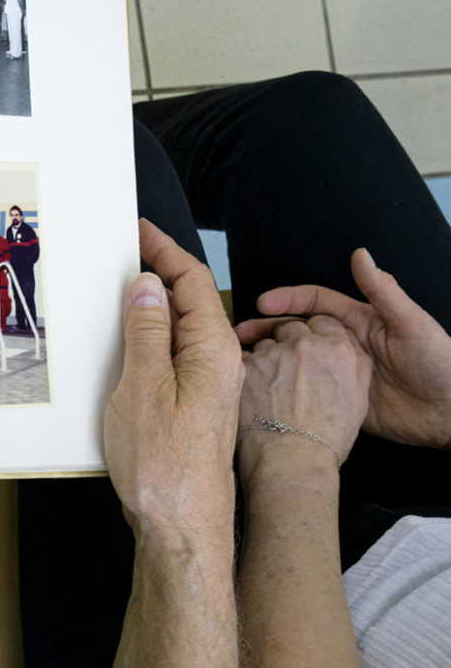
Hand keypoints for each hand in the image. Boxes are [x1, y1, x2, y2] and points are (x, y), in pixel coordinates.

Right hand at [104, 221, 242, 537]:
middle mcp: (215, 364)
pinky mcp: (190, 408)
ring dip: (147, 310)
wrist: (182, 525)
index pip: (192, 282)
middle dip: (155, 274)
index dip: (165, 250)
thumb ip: (146, 333)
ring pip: (177, 332)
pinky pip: (170, 360)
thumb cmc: (165, 465)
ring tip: (113, 296)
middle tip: (118, 256)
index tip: (138, 230)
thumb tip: (147, 287)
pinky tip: (122, 347)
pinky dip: (146, 342)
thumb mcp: (143, 388)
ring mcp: (204, 387)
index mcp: (210, 350)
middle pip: (188, 302)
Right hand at [236, 249, 450, 450]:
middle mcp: (344, 344)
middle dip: (266, 328)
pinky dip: (282, 386)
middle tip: (238, 335)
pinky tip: (262, 387)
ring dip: (269, 356)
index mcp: (359, 321)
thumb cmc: (439, 363)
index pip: (316, 303)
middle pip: (297, 329)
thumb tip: (360, 253)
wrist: (450, 413)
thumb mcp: (411, 323)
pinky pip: (305, 388)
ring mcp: (338, 372)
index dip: (289, 299)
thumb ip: (384, 291)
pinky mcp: (338, 399)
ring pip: (295, 359)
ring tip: (242, 360)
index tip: (263, 304)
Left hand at [237, 315, 369, 477]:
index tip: (307, 347)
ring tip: (265, 389)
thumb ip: (354, 366)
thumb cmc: (325, 440)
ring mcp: (272, 353)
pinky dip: (244, 371)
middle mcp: (306, 345)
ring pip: (263, 342)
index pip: (323, 321)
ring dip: (264, 358)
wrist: (291, 460)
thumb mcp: (358, 400)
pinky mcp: (244, 365)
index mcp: (339, 350)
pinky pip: (240, 357)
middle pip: (291, 328)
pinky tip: (249, 393)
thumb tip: (347, 351)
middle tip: (282, 370)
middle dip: (286, 344)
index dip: (314, 333)